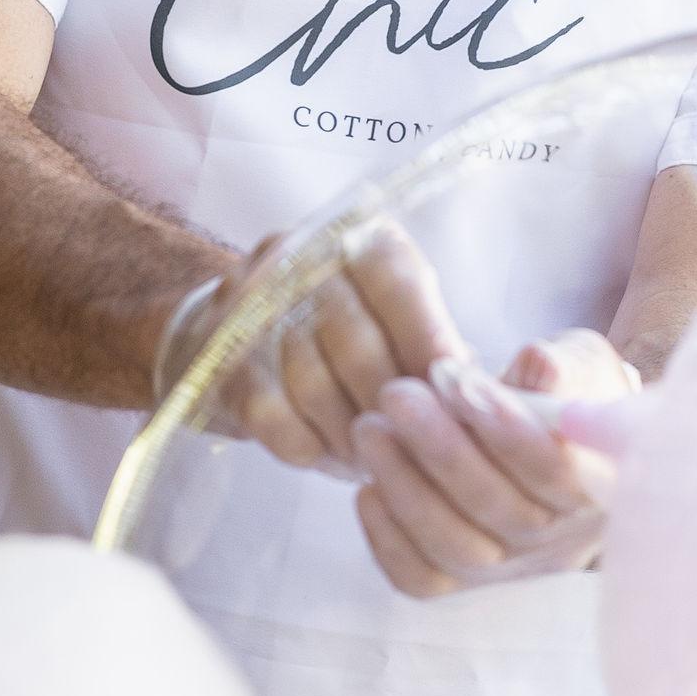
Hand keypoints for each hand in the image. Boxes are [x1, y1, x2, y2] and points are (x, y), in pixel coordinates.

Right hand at [164, 222, 468, 478]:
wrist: (219, 332)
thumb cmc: (333, 330)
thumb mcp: (389, 312)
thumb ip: (433, 341)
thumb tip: (478, 390)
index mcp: (352, 237)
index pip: (399, 285)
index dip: (430, 344)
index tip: (454, 396)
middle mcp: (297, 259)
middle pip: (357, 345)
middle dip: (391, 409)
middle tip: (415, 447)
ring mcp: (250, 308)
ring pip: (315, 387)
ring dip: (352, 436)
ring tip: (375, 458)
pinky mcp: (219, 359)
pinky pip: (274, 417)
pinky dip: (308, 446)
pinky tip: (325, 453)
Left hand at [351, 329, 637, 597]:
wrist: (548, 439)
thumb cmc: (566, 395)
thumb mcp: (578, 365)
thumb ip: (562, 365)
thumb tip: (537, 364)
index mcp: (601, 486)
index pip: (556, 470)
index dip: (505, 427)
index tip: (458, 376)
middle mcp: (560, 539)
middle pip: (498, 509)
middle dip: (439, 447)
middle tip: (396, 393)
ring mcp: (511, 567)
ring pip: (456, 547)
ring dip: (404, 486)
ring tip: (370, 428)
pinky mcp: (465, 582)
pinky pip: (422, 578)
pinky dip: (387, 539)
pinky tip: (366, 489)